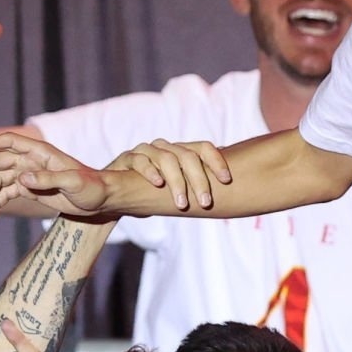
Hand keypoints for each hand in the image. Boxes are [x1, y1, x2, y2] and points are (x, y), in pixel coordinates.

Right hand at [0, 132, 109, 218]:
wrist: (102, 200)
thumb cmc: (93, 187)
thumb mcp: (72, 183)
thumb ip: (48, 179)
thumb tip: (22, 178)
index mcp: (41, 153)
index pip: (10, 142)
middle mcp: (32, 162)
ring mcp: (29, 176)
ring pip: (0, 180)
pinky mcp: (30, 190)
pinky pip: (7, 194)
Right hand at [109, 139, 234, 212]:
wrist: (119, 195)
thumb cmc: (154, 192)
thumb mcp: (178, 189)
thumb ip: (196, 186)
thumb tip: (232, 193)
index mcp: (180, 151)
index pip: (203, 148)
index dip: (217, 161)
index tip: (227, 180)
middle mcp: (165, 147)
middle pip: (187, 156)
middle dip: (199, 180)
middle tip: (206, 202)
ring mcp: (146, 150)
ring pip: (166, 158)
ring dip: (177, 182)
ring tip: (182, 204)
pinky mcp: (127, 158)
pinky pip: (140, 160)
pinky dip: (150, 171)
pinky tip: (158, 184)